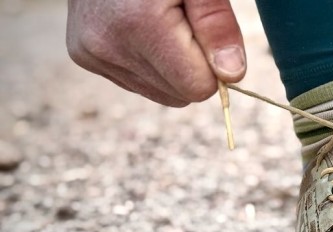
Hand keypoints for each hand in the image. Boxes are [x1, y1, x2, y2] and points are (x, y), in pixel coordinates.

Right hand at [66, 0, 245, 106]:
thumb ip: (217, 24)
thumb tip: (232, 74)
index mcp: (139, 25)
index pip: (198, 87)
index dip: (212, 63)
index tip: (205, 31)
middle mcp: (108, 45)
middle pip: (179, 95)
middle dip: (191, 64)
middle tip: (181, 20)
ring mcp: (92, 54)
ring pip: (160, 93)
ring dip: (171, 66)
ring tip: (157, 20)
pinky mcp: (85, 56)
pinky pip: (138, 82)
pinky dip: (149, 62)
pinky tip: (140, 28)